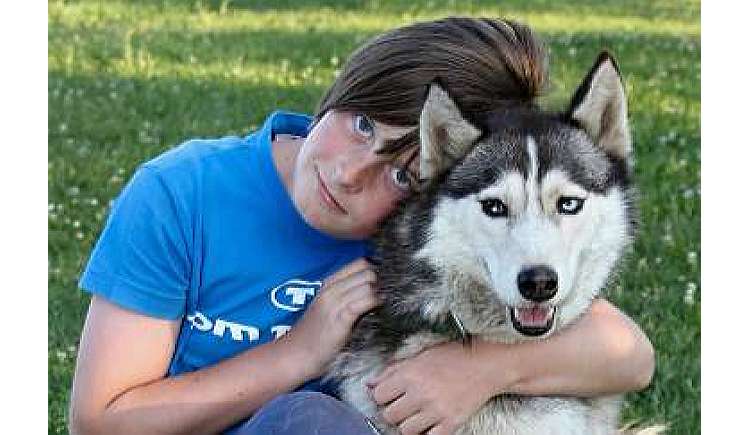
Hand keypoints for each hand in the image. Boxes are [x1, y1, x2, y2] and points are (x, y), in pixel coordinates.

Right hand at [281, 258, 380, 377]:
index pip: (359, 263)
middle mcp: (332, 289)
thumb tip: (376, 291)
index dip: (375, 270)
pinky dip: (376, 303)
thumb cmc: (314, 335)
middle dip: (382, 281)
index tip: (383, 283)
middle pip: (367, 271)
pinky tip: (379, 311)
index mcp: (329, 284)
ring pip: (368, 284)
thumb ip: (347, 296)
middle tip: (387, 295)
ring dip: (381, 292)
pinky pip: (365, 301)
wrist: (295, 355)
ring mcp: (335, 303)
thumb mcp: (328, 309)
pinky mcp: (341, 319)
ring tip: (385, 305)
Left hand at [367, 342, 497, 434]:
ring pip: (405, 431)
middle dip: (393, 411)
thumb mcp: (420, 355)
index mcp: (410, 375)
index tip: (389, 395)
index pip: (378, 396)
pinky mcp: (451, 422)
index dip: (382, 396)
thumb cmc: (453, 356)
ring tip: (416, 415)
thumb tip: (369, 383)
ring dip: (408, 425)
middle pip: (389, 415)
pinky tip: (429, 423)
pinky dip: (426, 434)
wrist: (486, 364)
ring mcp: (436, 410)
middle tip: (403, 406)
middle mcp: (421, 394)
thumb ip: (393, 370)